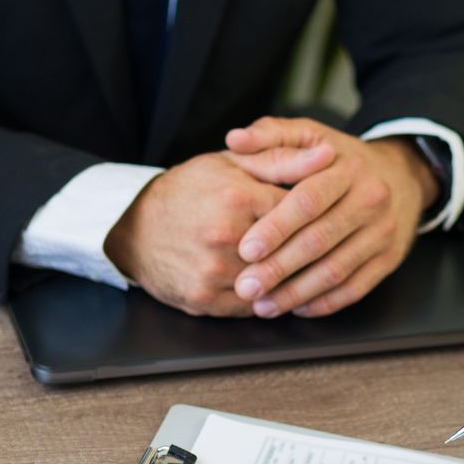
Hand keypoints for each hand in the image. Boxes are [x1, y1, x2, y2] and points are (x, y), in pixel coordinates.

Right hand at [104, 146, 332, 315]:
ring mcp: (213, 272)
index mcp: (236, 197)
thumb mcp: (231, 164)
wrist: (133, 229)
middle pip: (292, 253)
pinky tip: (276, 289)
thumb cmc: (187, 191)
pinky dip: (269, 300)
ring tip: (307, 271)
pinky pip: (254, 307)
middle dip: (312, 252)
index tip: (331, 217)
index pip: (301, 212)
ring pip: (276, 284)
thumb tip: (328, 155)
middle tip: (327, 249)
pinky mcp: (205, 300)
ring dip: (293, 281)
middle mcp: (225, 236)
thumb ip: (283, 160)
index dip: (320, 216)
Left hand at [223, 117, 438, 317]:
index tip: (246, 249)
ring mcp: (383, 233)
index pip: (308, 201)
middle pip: (319, 240)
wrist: (403, 176)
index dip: (276, 227)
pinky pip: (356, 288)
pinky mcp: (390, 259)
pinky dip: (325, 303)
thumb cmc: (343, 159)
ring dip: (297, 293)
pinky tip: (298, 308)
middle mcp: (370, 200)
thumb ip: (272, 134)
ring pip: (336, 270)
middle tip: (246, 287)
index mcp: (346, 169)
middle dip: (279, 268)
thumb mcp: (312, 134)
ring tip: (264, 306)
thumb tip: (234, 139)